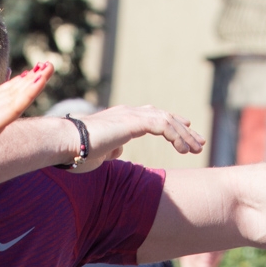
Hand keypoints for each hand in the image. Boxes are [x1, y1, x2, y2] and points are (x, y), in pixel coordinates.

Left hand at [0, 64, 55, 181]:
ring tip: (40, 68)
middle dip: (32, 81)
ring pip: (6, 92)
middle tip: (50, 65)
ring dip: (24, 80)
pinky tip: (18, 79)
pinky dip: (11, 86)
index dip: (29, 91)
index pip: (12, 105)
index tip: (43, 77)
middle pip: (12, 94)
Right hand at [75, 106, 205, 171]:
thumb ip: (112, 149)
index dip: (170, 124)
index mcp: (122, 119)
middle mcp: (129, 112)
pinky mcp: (133, 121)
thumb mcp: (99, 153)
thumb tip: (120, 150)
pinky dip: (176, 136)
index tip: (185, 134)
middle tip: (199, 142)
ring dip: (184, 134)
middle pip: (164, 116)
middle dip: (183, 129)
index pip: (152, 117)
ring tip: (197, 148)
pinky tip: (183, 149)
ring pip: (167, 120)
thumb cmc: (77, 152)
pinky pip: (163, 126)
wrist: (66, 143)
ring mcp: (131, 115)